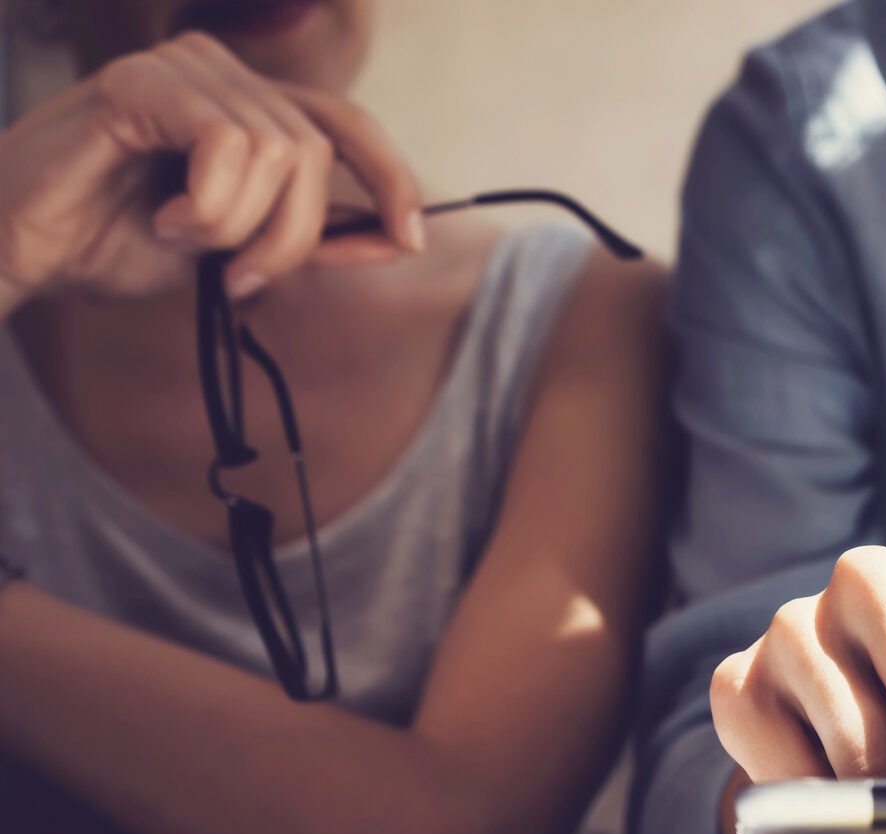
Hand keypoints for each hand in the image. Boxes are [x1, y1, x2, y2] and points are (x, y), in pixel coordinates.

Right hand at [0, 31, 421, 304]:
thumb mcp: (235, 248)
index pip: (346, 127)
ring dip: (242, 226)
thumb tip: (388, 232)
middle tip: (240, 276)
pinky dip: (208, 206)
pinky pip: (228, 146)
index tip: (410, 239)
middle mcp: (222, 72)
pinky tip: (165, 220)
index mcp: (247, 106)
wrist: (29, 247)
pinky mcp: (143, 81)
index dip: (390, 180)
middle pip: (317, 153)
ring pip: (279, 153)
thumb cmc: (119, 242)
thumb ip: (302, 232)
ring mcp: (183, 68)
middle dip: (294, 235)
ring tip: (185, 240)